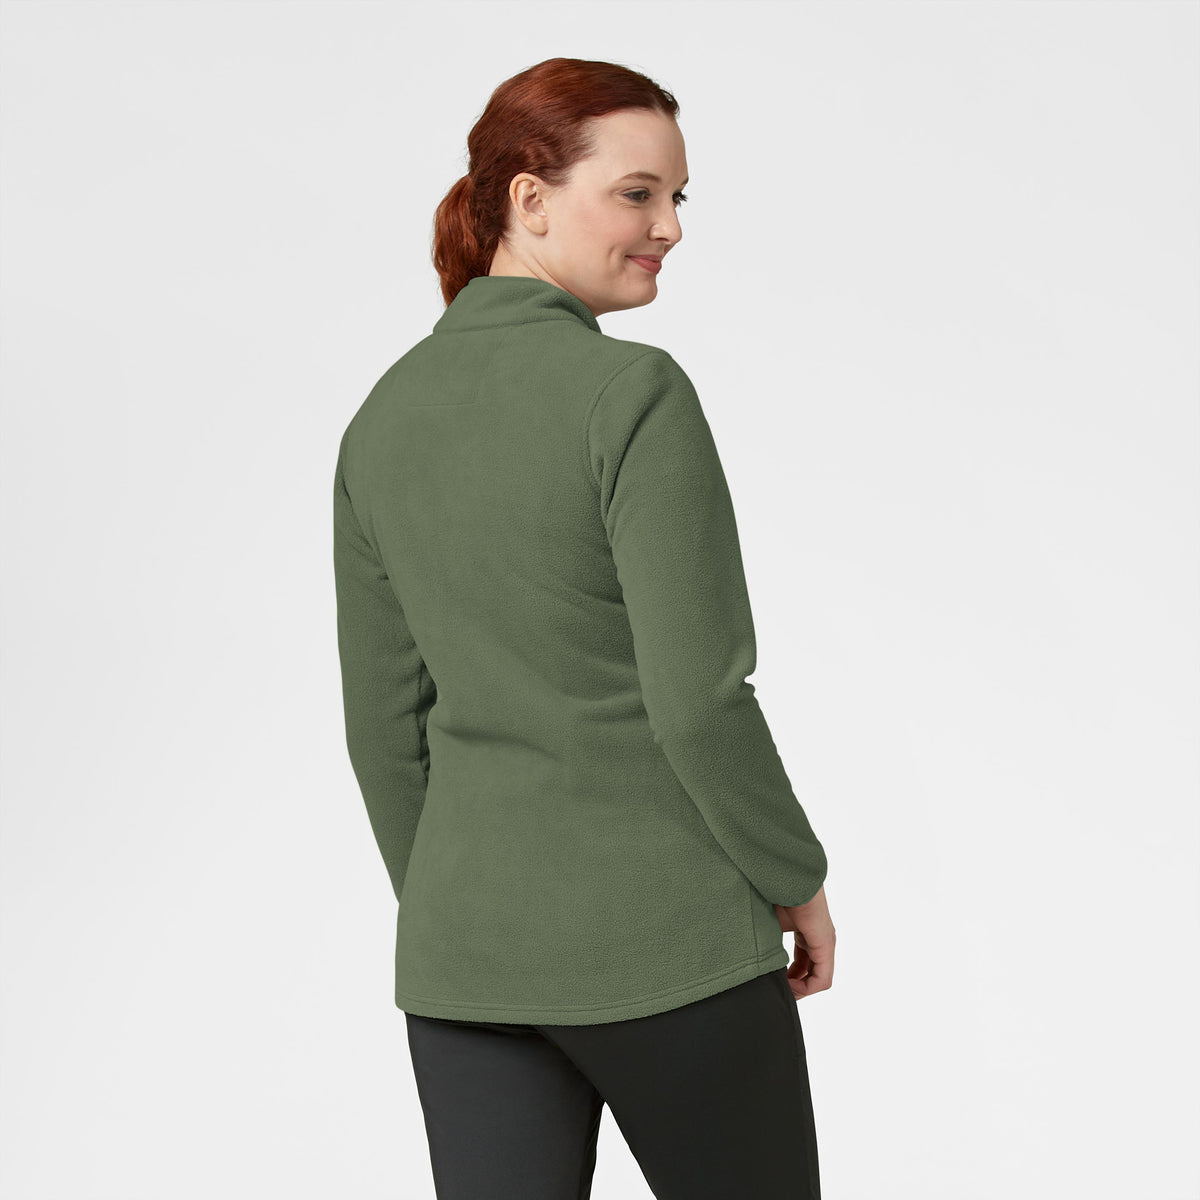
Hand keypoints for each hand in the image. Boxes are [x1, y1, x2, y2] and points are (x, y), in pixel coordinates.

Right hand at [774, 884, 834, 999]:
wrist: (784, 876)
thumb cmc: (774, 892)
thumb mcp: (769, 923)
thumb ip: (767, 940)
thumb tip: (750, 955)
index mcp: (806, 932)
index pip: (802, 963)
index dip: (788, 976)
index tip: (772, 979)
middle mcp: (819, 940)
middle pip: (809, 972)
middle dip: (793, 984)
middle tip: (776, 989)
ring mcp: (825, 943)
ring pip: (817, 979)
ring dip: (800, 988)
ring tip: (781, 990)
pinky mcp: (825, 945)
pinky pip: (822, 979)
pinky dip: (806, 988)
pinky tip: (788, 986)